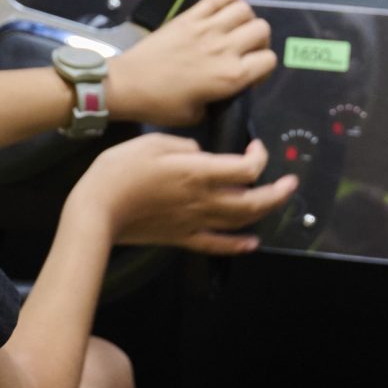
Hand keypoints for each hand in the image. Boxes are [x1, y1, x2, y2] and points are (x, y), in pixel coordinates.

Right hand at [69, 134, 295, 256]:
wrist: (97, 210)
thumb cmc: (120, 170)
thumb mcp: (154, 142)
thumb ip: (185, 147)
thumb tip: (201, 154)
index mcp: (199, 172)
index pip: (246, 168)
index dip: (259, 156)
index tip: (255, 146)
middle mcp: (204, 199)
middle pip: (254, 200)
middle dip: (277, 191)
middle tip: (290, 182)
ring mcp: (195, 222)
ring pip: (241, 222)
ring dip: (264, 213)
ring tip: (276, 202)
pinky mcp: (183, 238)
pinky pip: (217, 244)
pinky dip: (238, 245)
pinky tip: (251, 243)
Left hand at [104, 0, 275, 126]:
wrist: (128, 84)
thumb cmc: (161, 105)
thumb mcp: (198, 114)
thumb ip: (220, 100)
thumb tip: (226, 89)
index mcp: (230, 76)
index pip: (269, 60)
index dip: (263, 67)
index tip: (249, 72)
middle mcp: (225, 48)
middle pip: (262, 29)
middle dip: (259, 40)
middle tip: (244, 48)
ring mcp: (207, 28)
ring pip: (245, 9)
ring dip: (245, 18)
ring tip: (233, 28)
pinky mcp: (190, 15)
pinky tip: (224, 9)